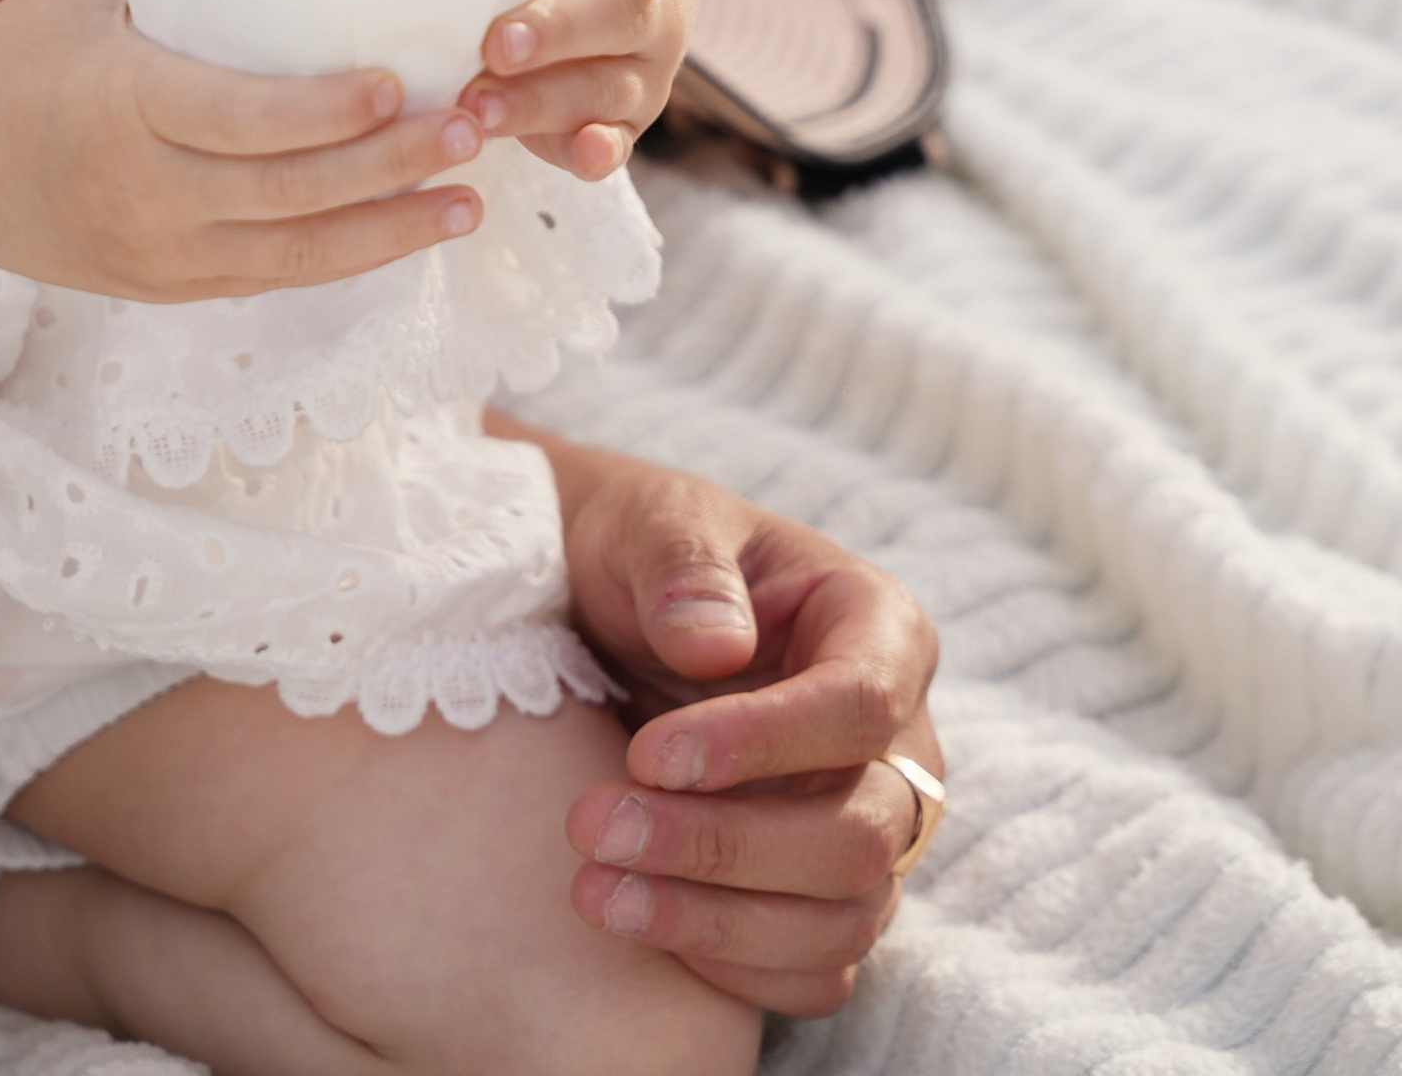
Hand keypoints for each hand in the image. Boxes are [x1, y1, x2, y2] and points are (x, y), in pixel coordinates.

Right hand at [0, 0, 482, 301]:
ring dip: (390, 230)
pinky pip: (272, 277)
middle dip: (391, 169)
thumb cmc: (22, 46)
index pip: (241, 121)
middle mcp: (142, 193)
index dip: (326, 113)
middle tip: (473, 131)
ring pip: (295, 256)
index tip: (400, 83)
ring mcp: (156, 256)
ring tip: (469, 203)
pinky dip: (344, 255)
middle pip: (289, 194)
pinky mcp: (165, 290)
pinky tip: (404, 228)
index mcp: (121, 105)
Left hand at [462, 0, 774, 175]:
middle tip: (498, 41)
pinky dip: (587, 152)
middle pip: (613, 15)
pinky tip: (574, 157)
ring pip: (602, 86)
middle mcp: (653, 5)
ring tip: (480, 107)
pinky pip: (608, 141)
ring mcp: (645, 70)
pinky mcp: (623, 121)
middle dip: (554, 31)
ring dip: (539, 101)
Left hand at [494, 428, 943, 1017]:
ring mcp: (871, 827)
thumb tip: (715, 647)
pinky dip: (734, 965)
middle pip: (860, 833)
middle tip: (592, 825)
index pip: (861, 708)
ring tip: (593, 889)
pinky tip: (641, 926)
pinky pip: (818, 969)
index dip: (762, 744)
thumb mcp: (653, 522)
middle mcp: (898, 742)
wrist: (609, 601)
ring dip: (715, 919)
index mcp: (878, 629)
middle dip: (724, 845)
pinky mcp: (830, 897)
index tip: (650, 755)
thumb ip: (684, 567)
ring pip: (844, 916)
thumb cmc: (647, 550)